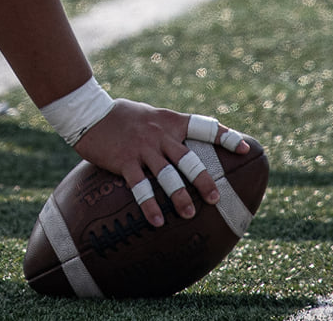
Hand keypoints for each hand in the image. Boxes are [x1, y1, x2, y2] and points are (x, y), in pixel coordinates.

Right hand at [72, 101, 241, 227]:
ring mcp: (143, 148)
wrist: (88, 112)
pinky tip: (157, 222)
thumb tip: (184, 144)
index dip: (226, 137)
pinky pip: (140, 186)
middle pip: (189, 159)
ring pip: (167, 175)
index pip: (204, 126)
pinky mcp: (125, 161)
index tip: (245, 148)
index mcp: (169, 121)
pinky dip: (149, 205)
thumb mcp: (149, 115)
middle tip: (215, 198)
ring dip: (180, 197)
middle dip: (204, 181)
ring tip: (189, 215)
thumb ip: (167, 129)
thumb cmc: (120, 115)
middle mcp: (160, 134)